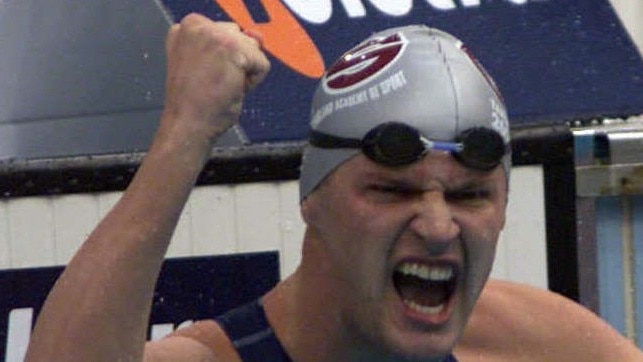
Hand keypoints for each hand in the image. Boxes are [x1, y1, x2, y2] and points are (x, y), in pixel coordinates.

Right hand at [162, 13, 270, 140]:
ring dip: (244, 72)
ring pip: (253, 50)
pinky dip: (253, 82)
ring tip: (220, 86)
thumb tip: (257, 36)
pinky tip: (230, 90)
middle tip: (212, 82)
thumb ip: (233, 43)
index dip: (225, 60)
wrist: (187, 124)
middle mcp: (197, 24)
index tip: (205, 75)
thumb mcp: (211, 62)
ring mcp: (214, 33)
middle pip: (242, 39)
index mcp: (188, 26)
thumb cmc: (196, 101)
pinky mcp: (232, 48)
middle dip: (236, 63)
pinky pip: (262, 64)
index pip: (229, 34)